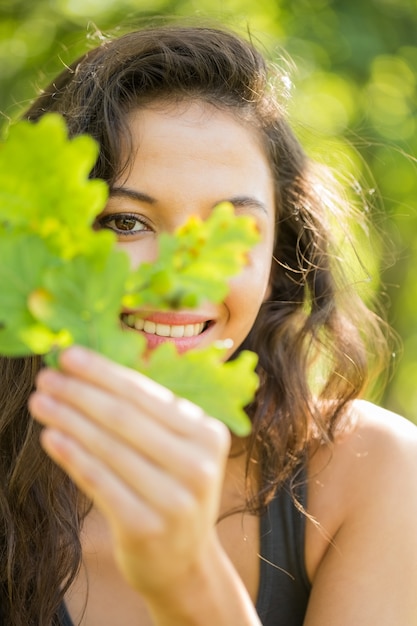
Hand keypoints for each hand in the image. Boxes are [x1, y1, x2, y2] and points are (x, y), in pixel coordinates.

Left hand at [29, 346, 230, 597]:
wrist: (183, 562)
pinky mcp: (146, 526)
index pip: (146, 394)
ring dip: (68, 419)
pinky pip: (99, 481)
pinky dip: (71, 456)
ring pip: (108, 446)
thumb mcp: (179, 450)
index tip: (69, 354)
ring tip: (41, 402)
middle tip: (47, 376)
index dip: (103, 372)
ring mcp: (174, 498)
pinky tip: (50, 437)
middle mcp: (198, 464)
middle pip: (124, 416)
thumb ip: (148, 414)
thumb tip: (92, 372)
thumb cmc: (173, 492)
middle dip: (80, 391)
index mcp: (208, 434)